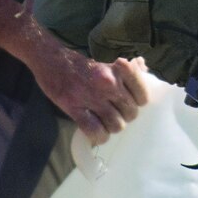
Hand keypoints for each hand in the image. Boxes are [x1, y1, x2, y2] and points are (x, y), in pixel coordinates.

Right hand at [12, 13, 149, 144]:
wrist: (51, 60)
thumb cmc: (82, 64)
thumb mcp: (107, 63)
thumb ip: (128, 70)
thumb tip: (145, 69)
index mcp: (118, 71)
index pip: (142, 96)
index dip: (138, 103)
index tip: (131, 103)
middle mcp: (109, 84)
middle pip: (130, 113)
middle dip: (124, 117)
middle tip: (115, 114)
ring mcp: (92, 98)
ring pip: (116, 125)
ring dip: (112, 128)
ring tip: (105, 123)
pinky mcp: (75, 109)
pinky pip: (95, 131)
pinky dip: (98, 136)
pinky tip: (97, 133)